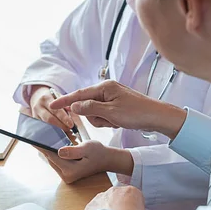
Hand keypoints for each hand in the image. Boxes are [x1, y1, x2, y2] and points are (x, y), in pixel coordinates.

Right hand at [29, 85, 74, 131]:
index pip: (55, 110)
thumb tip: (75, 111)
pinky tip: (59, 134)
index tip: (71, 124)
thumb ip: (66, 104)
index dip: (64, 118)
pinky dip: (52, 131)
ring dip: (57, 130)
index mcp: (45, 98)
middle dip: (61, 126)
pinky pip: (43, 128)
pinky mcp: (34, 121)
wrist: (37, 97)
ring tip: (66, 132)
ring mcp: (35, 115)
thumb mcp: (58, 97)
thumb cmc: (51, 98)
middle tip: (69, 130)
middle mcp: (38, 106)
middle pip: (50, 119)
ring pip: (46, 125)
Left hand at [37, 141, 133, 183]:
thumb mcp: (87, 148)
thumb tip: (59, 151)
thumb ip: (73, 151)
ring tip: (39, 138)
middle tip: (33, 135)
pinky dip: (53, 153)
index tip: (31, 138)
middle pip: (50, 159)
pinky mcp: (68, 173)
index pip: (51, 156)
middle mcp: (67, 176)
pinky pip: (57, 162)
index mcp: (70, 170)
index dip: (41, 146)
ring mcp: (67, 176)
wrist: (108, 159)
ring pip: (52, 160)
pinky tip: (49, 145)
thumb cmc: (99, 152)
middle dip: (42, 147)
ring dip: (47, 150)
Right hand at [49, 80, 186, 139]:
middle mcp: (107, 90)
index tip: (53, 104)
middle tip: (109, 120)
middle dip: (94, 116)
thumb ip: (90, 108)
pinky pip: (104, 115)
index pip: (79, 94)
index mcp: (105, 87)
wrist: (157, 117)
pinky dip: (109, 121)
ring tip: (116, 121)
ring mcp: (112, 98)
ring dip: (102, 120)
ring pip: (95, 112)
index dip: (65, 101)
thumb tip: (75, 106)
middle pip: (87, 105)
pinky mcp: (117, 106)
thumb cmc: (137, 113)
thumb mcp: (111, 112)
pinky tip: (119, 122)